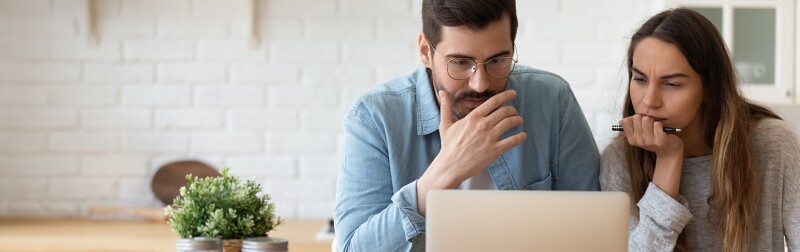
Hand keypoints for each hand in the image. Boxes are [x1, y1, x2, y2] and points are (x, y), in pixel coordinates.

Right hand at [416, 89, 525, 215]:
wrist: (451, 166)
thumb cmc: (448, 145)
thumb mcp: (445, 124)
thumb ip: (446, 107)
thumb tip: (441, 92)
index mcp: (473, 117)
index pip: (494, 101)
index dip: (506, 95)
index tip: (513, 94)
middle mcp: (483, 125)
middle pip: (505, 111)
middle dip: (513, 110)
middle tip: (514, 112)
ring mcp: (490, 137)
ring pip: (510, 123)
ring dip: (517, 120)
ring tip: (519, 121)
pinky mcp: (495, 150)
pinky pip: (512, 141)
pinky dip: (520, 137)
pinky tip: (522, 135)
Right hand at [619, 114, 683, 198]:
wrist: (668, 151)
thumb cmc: (653, 139)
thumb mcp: (639, 135)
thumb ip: (630, 127)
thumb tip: (621, 121)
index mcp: (631, 139)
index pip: (626, 121)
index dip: (633, 118)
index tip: (639, 123)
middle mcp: (639, 141)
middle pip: (637, 117)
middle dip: (644, 118)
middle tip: (649, 125)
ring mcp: (649, 141)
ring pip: (647, 119)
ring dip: (653, 120)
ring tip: (655, 127)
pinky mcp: (660, 140)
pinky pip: (657, 124)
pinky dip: (660, 124)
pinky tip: (662, 130)